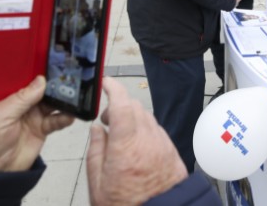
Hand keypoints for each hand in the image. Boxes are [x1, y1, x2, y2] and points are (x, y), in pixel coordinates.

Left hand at [0, 76, 73, 171]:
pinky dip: (65, 117)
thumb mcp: (0, 115)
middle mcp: (22, 104)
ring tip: (74, 95)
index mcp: (8, 95)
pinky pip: (56, 120)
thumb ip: (21, 98)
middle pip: (43, 89)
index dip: (39, 71)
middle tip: (69, 78)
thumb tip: (40, 81)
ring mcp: (33, 116)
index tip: (54, 63)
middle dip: (55, 83)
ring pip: (53, 103)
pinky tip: (70, 115)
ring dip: (63, 99)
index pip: (26, 78)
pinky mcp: (41, 129)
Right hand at [87, 77, 186, 205]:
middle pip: (134, 106)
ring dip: (132, 117)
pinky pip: (156, 129)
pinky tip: (135, 146)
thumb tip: (97, 129)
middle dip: (118, 105)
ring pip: (146, 116)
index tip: (105, 83)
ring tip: (120, 136)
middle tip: (107, 120)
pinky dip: (144, 129)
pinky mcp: (171, 150)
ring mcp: (161, 144)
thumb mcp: (97, 183)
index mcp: (125, 147)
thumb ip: (96, 151)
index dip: (113, 88)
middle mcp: (147, 141)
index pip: (122, 104)